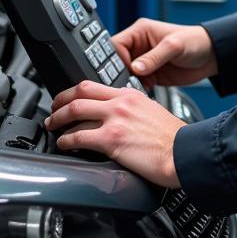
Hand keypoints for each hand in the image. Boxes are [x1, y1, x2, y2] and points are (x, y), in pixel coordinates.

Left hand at [45, 81, 182, 187]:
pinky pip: (79, 137)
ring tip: (53, 127)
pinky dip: (65, 140)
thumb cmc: (173, 139)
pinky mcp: (111, 139)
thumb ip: (132, 110)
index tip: (68, 99)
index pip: (94, 85)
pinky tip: (63, 143)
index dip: (74, 91)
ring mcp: (115, 119)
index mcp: (130, 94)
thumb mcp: (152, 112)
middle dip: (60, 101)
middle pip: (79, 94)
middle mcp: (120, 102)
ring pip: (75, 112)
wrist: (183, 152)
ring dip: (58, 120)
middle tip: (53, 110)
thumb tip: (120, 119)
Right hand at [113, 17, 217, 87]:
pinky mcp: (151, 75)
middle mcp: (139, 46)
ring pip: (125, 75)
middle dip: (118, 73)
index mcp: (140, 32)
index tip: (118, 71)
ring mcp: (144, 62)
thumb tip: (135, 68)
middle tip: (122, 84)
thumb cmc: (194, 41)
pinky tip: (141, 94)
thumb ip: (154, 57)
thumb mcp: (174, 46)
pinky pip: (137, 84)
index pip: (116, 44)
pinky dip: (137, 91)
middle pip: (117, 61)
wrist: (211, 56)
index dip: (114, 58)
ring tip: (132, 91)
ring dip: (127, 84)